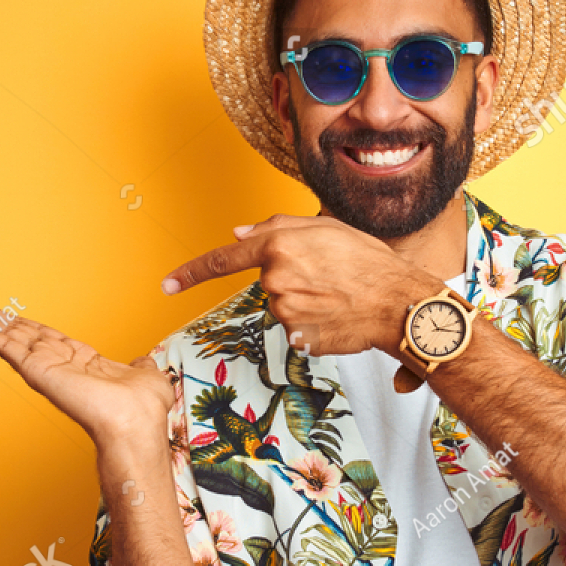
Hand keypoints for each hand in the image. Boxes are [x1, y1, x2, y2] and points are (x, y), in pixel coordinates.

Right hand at [0, 305, 171, 442]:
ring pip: (12, 339)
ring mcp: (47, 368)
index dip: (28, 327)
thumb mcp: (146, 377)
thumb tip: (143, 362)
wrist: (134, 423)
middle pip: (23, 336)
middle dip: (0, 322)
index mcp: (82, 362)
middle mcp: (61, 365)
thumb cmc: (143, 408)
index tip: (12, 319)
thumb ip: (140, 366)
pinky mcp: (37, 371)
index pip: (48, 339)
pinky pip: (10, 348)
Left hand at [159, 214, 442, 355]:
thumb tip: (240, 233)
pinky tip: (337, 315)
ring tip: (338, 294)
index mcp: (278, 246)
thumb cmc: (368, 262)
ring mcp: (285, 312)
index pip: (224, 259)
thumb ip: (278, 227)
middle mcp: (275, 280)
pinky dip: (313, 323)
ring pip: (282, 306)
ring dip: (304, 302)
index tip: (167, 284)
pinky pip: (297, 328)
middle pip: (268, 281)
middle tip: (330, 276)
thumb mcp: (326, 228)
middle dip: (292, 279)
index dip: (192, 272)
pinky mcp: (298, 338)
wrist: (398, 303)